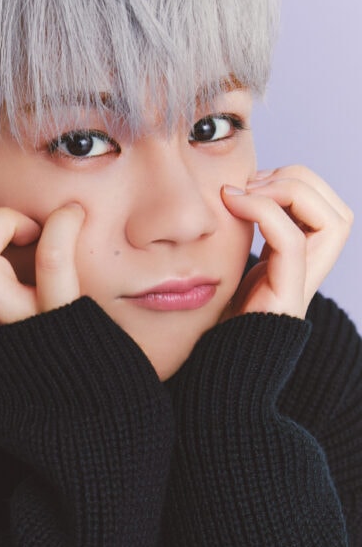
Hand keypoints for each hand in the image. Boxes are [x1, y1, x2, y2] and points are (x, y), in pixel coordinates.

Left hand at [221, 166, 352, 320]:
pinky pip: (292, 243)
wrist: (210, 365)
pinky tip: (234, 204)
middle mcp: (309, 273)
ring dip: (290, 192)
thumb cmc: (212, 317)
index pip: (325, 210)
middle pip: (337, 212)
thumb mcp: (230, 265)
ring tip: (247, 192)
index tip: (253, 181)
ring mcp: (302, 287)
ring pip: (333, 223)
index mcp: (299, 262)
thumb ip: (243, 235)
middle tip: (252, 183)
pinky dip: (266, 212)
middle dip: (298, 181)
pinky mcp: (286, 299)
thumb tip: (231, 190)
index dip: (297, 182)